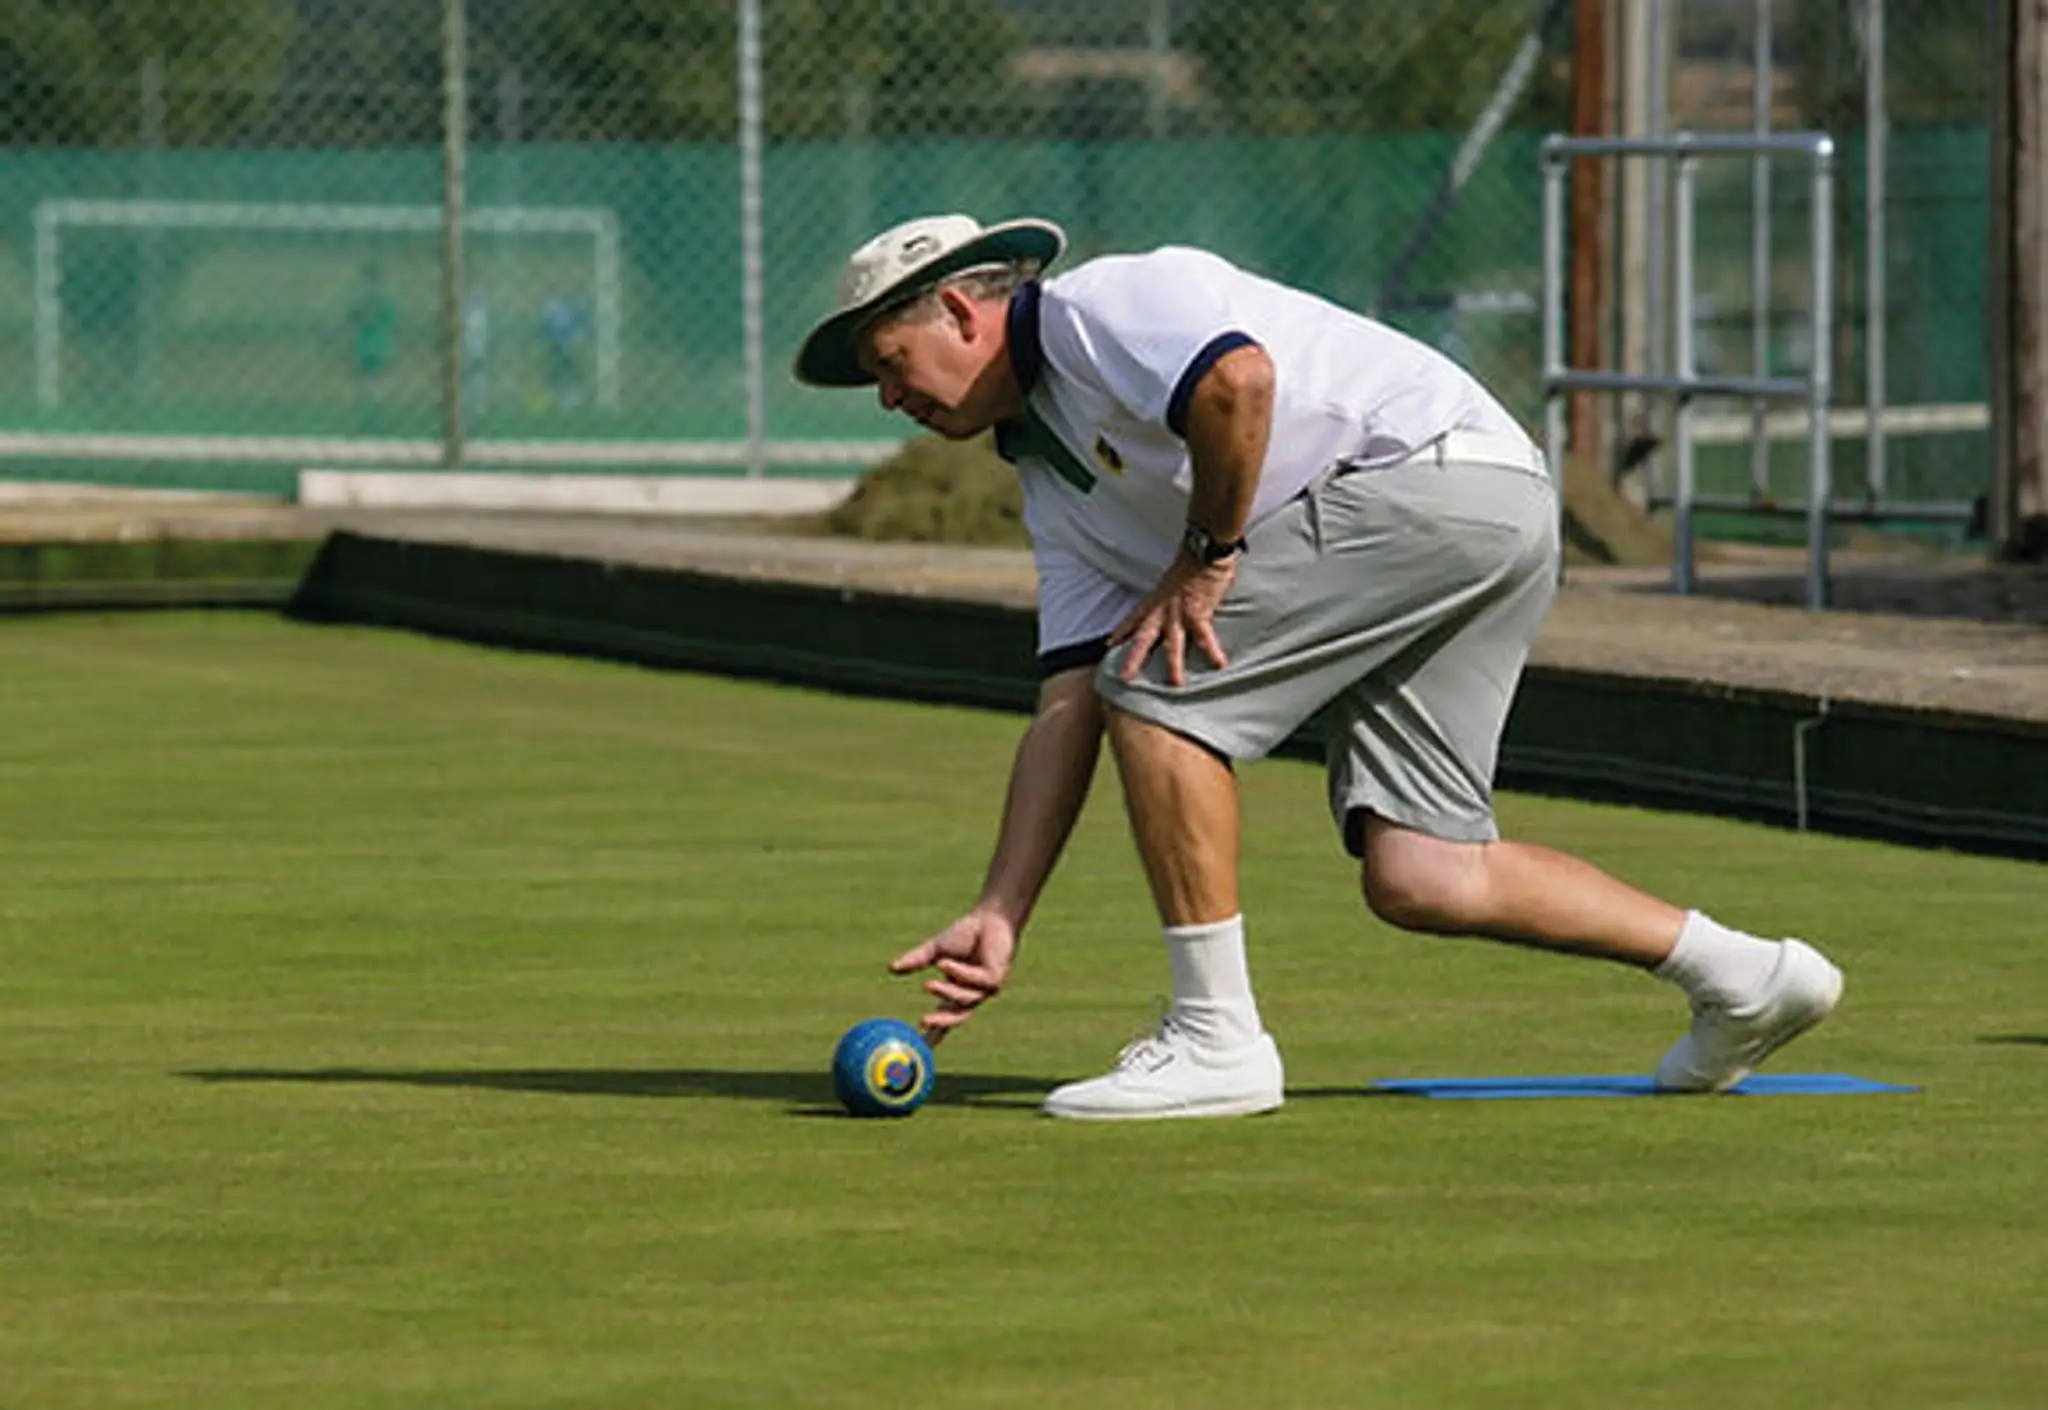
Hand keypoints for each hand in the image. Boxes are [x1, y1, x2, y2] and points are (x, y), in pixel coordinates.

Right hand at [889, 909, 1018, 1043]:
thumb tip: (892, 968)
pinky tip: (946, 962)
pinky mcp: (996, 978)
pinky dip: (959, 974)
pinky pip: (975, 982)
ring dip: (945, 992)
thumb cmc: (967, 933)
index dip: (934, 1033)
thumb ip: (917, 960)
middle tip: (923, 1022)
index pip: (945, 1016)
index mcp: (958, 989)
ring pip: (965, 999)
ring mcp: (986, 987)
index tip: (920, 1049)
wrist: (990, 918)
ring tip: (928, 983)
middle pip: (958, 1017)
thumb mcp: (936, 949)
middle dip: (941, 1023)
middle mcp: (973, 992)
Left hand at [1110, 555, 1237, 686]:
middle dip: (1133, 658)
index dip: (1121, 631)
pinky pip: (1206, 636)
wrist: (1202, 551)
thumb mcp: (1170, 580)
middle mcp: (1162, 609)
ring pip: (1173, 644)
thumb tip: (1173, 601)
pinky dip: (1213, 651)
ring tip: (1176, 684)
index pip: (1133, 618)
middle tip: (1124, 678)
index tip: (1109, 644)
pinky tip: (1220, 664)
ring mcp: (1179, 613)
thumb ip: (1168, 595)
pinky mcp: (1199, 613)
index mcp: (1155, 600)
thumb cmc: (1190, 562)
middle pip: (1144, 638)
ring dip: (1174, 666)